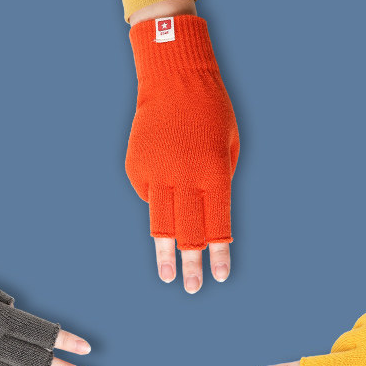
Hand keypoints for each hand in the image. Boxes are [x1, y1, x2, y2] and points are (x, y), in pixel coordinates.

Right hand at [125, 12, 238, 292]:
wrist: (174, 76)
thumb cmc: (211, 111)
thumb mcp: (228, 148)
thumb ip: (217, 185)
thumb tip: (203, 216)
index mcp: (214, 175)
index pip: (217, 226)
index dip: (218, 254)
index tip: (219, 278)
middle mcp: (183, 179)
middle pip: (188, 233)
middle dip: (191, 265)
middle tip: (191, 289)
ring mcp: (156, 174)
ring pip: (160, 223)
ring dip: (165, 253)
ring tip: (168, 276)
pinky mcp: (136, 168)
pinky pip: (149, 193)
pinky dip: (158, 198)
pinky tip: (165, 178)